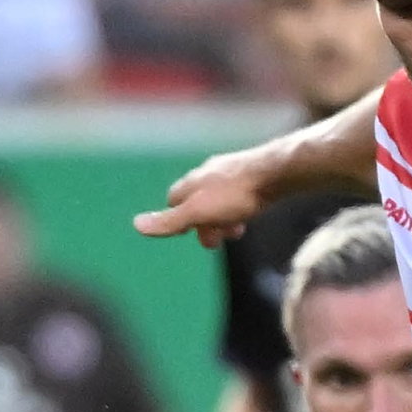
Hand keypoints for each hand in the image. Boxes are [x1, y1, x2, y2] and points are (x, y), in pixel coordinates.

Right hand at [133, 143, 283, 248]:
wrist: (275, 173)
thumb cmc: (235, 195)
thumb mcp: (199, 212)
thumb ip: (170, 220)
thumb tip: (135, 225)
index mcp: (191, 181)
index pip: (173, 200)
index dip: (177, 219)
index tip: (188, 233)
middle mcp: (206, 173)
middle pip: (196, 202)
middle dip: (203, 224)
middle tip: (217, 240)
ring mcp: (229, 171)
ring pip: (217, 200)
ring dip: (222, 219)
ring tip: (235, 231)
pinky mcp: (250, 173)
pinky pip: (237, 194)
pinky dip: (238, 209)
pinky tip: (249, 214)